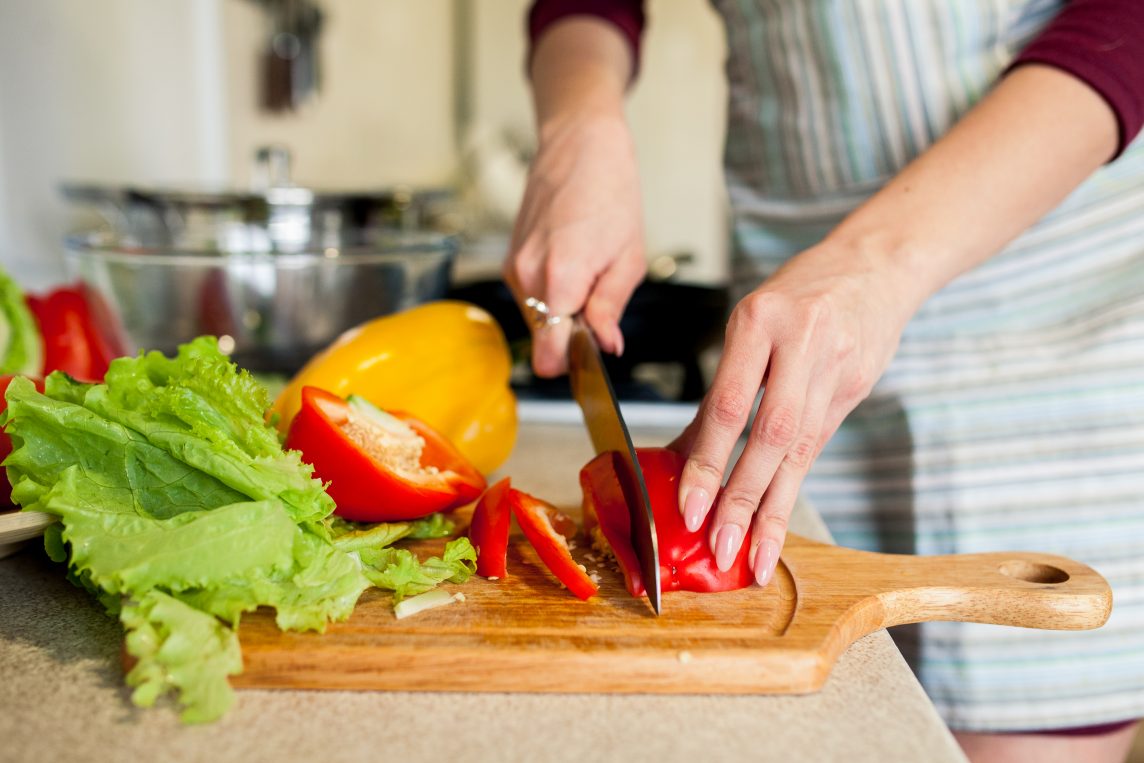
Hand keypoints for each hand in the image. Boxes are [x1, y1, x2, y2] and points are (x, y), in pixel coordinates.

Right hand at [503, 113, 645, 375]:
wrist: (579, 147)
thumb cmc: (610, 192)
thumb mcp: (629, 258)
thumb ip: (611, 308)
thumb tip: (606, 347)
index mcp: (560, 277)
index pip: (548, 353)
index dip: (571, 364)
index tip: (590, 359)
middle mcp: (528, 277)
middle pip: (544, 341)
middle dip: (571, 336)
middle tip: (600, 306)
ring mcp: (514, 270)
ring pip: (537, 322)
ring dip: (563, 314)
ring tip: (588, 276)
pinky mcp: (510, 263)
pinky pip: (532, 300)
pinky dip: (552, 297)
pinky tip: (572, 266)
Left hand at [670, 241, 917, 586]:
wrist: (874, 267)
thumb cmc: (799, 295)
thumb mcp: (751, 324)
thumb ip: (723, 388)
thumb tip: (683, 454)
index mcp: (759, 320)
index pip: (729, 404)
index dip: (708, 461)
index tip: (690, 507)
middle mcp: (800, 343)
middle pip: (768, 434)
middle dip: (742, 497)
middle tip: (719, 545)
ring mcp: (834, 367)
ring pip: (799, 450)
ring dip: (773, 509)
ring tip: (753, 555)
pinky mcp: (855, 387)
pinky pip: (817, 445)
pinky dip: (793, 487)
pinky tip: (778, 522)